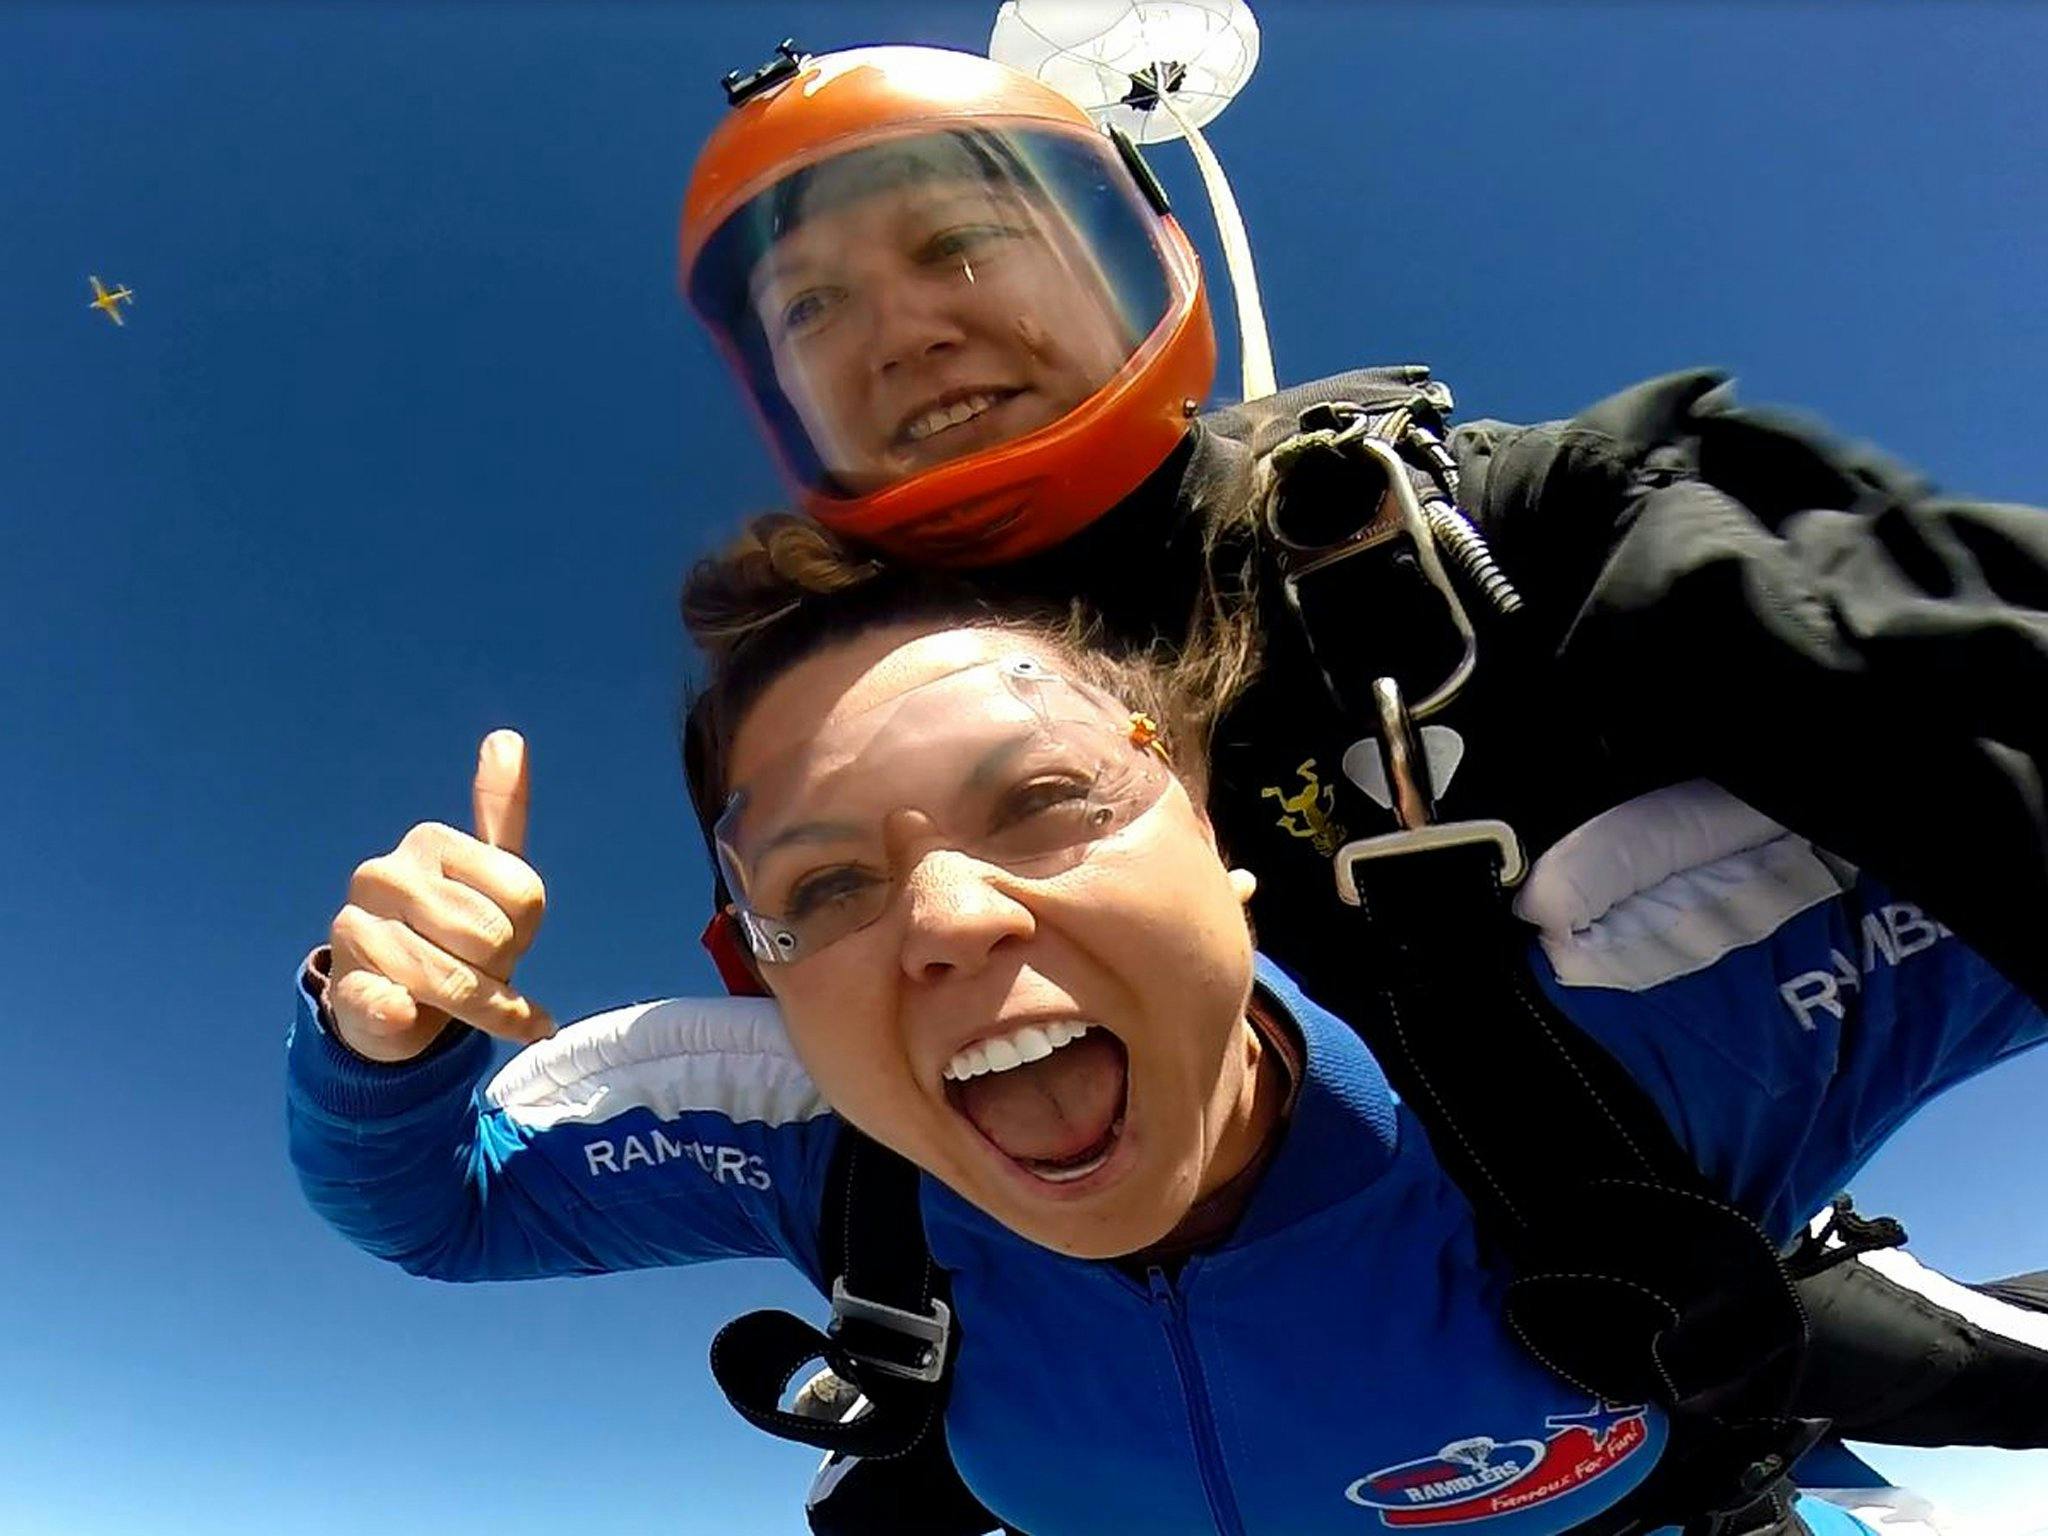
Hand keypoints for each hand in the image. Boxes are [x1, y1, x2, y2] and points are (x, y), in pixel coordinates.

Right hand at [325, 730, 553, 1060]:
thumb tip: (508, 738)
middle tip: (475, 964)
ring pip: (460, 983)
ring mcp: (356, 932)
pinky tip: (408, 1015)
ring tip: (460, 994)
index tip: (502, 930)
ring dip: (479, 1007)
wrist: (393, 1002)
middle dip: (501, 968)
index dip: (527, 929)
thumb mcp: (487, 870)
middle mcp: (383, 876)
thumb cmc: (452, 931)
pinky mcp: (345, 989)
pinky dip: (405, 1018)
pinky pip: (391, 1004)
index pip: (526, 896)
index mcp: (428, 840)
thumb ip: (501, 808)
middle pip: (496, 939)